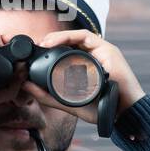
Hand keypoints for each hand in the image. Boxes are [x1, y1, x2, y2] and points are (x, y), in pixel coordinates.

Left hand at [26, 29, 145, 124]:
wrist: (123, 113)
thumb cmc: (100, 108)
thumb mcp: (68, 102)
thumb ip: (48, 95)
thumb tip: (27, 86)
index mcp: (86, 66)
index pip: (67, 51)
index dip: (51, 49)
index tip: (34, 53)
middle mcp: (95, 56)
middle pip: (71, 42)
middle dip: (52, 40)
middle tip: (36, 46)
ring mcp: (102, 52)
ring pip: (77, 37)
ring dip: (59, 36)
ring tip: (44, 43)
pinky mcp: (108, 50)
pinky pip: (87, 37)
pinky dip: (71, 37)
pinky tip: (58, 42)